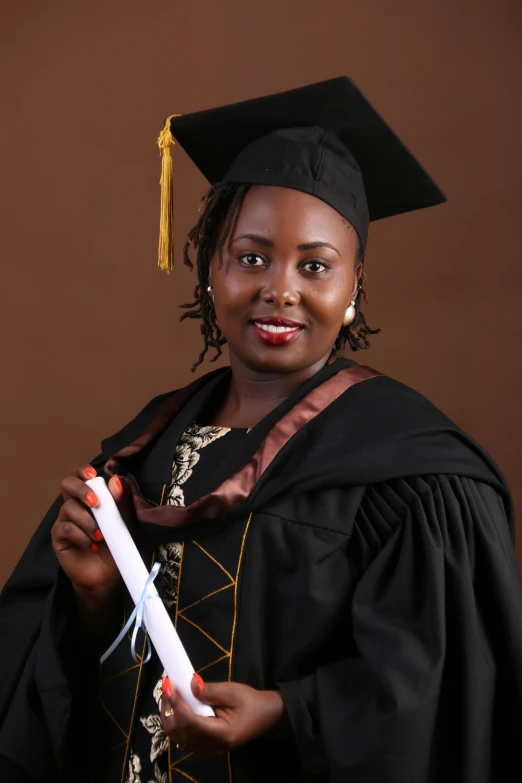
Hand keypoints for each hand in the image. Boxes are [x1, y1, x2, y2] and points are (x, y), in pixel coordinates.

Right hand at [51, 464, 134, 597]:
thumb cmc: (117, 544)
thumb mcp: (126, 521)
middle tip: (95, 502)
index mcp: (90, 496)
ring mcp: (65, 520)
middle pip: (67, 484)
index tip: (92, 474)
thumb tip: (116, 479)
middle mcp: (75, 505)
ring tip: (101, 535)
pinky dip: (81, 535)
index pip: (79, 475)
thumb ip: (122, 501)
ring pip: (68, 508)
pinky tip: (92, 545)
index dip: (82, 470)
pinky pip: (66, 528)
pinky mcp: (59, 537)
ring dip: (87, 520)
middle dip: (81, 489)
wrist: (109, 574)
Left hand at [160, 674, 285, 755]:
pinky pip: (186, 739)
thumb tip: (190, 684)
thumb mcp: (232, 691)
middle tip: (167, 689)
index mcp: (221, 733)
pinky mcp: (209, 747)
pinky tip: (179, 710)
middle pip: (179, 733)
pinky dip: (178, 725)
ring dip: (171, 717)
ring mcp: (210, 749)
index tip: (168, 685)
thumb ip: (210, 690)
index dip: (175, 703)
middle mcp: (213, 746)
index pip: (189, 721)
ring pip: (179, 738)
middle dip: (168, 710)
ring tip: (170, 697)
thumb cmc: (252, 702)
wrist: (267, 716)